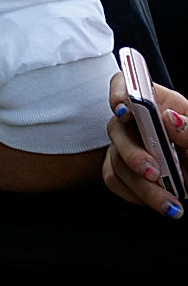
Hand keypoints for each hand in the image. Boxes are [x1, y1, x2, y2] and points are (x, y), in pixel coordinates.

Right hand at [103, 71, 187, 217]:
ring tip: (169, 202)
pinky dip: (135, 194)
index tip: (124, 110)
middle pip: (117, 127)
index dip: (118, 93)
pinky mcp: (119, 169)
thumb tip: (171, 119)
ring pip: (116, 160)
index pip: (125, 83)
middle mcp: (134, 121)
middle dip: (132, 153)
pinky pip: (114, 180)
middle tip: (154, 172)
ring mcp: (123, 145)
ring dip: (141, 185)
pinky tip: (157, 200)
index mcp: (155, 102)